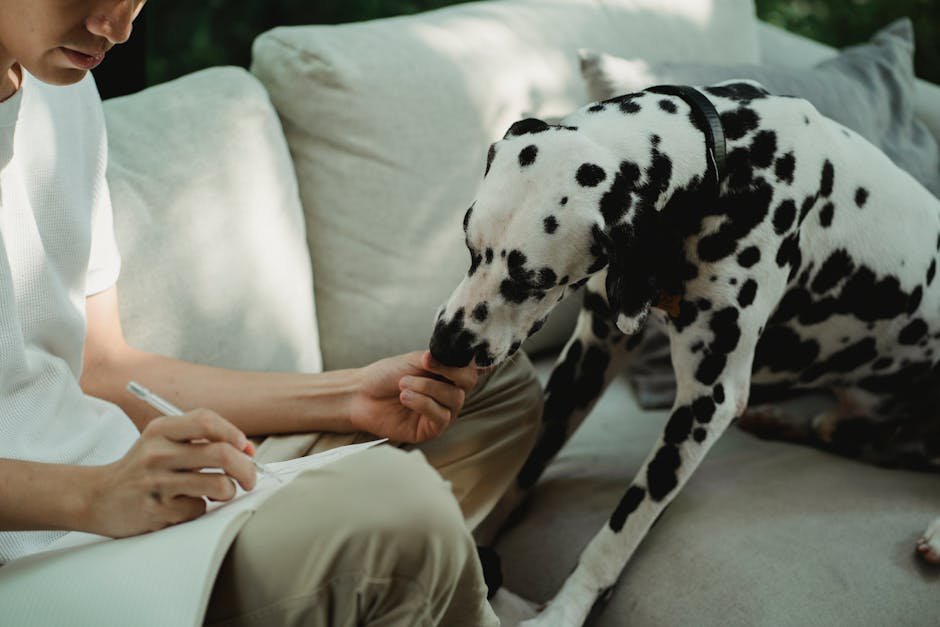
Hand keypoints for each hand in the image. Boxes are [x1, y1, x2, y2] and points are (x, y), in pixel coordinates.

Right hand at [84, 409, 256, 537]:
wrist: (97, 497)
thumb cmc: (142, 468)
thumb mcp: (162, 441)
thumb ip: (201, 440)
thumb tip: (248, 449)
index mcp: (160, 430)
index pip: (206, 421)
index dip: (233, 433)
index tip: (244, 446)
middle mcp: (158, 453)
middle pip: (222, 454)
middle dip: (247, 468)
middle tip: (250, 478)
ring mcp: (158, 483)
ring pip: (219, 485)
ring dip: (229, 491)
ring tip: (220, 492)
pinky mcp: (158, 510)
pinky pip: (199, 509)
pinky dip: (200, 508)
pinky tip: (184, 505)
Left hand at [349, 350, 478, 443]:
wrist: (362, 394)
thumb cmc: (386, 375)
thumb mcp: (414, 360)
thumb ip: (437, 357)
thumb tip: (454, 355)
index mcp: (447, 374)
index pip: (468, 368)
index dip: (455, 362)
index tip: (430, 359)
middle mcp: (449, 393)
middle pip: (467, 383)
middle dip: (445, 373)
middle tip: (422, 367)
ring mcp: (442, 411)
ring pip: (454, 399)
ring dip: (427, 388)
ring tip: (403, 385)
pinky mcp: (432, 429)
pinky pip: (441, 416)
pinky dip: (423, 403)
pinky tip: (405, 397)